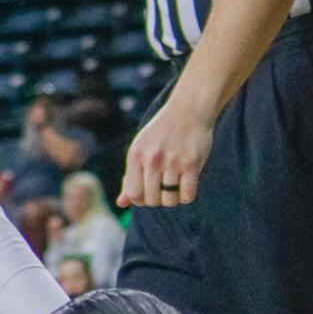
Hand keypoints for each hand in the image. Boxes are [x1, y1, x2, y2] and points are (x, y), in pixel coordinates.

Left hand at [118, 94, 213, 208]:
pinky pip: (187, 196)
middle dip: (158, 199)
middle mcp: (152, 159)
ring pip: (170, 200)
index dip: (141, 200)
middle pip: (151, 200)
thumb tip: (121, 204)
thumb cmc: (162, 133)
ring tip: (176, 186)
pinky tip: (187, 184)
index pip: (133, 194)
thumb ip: (130, 177)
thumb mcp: (140, 150)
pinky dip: (187, 196)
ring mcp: (172, 162)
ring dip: (174, 198)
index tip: (149, 193)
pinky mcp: (191, 164)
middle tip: (164, 188)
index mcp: (136, 155)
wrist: (188, 110)